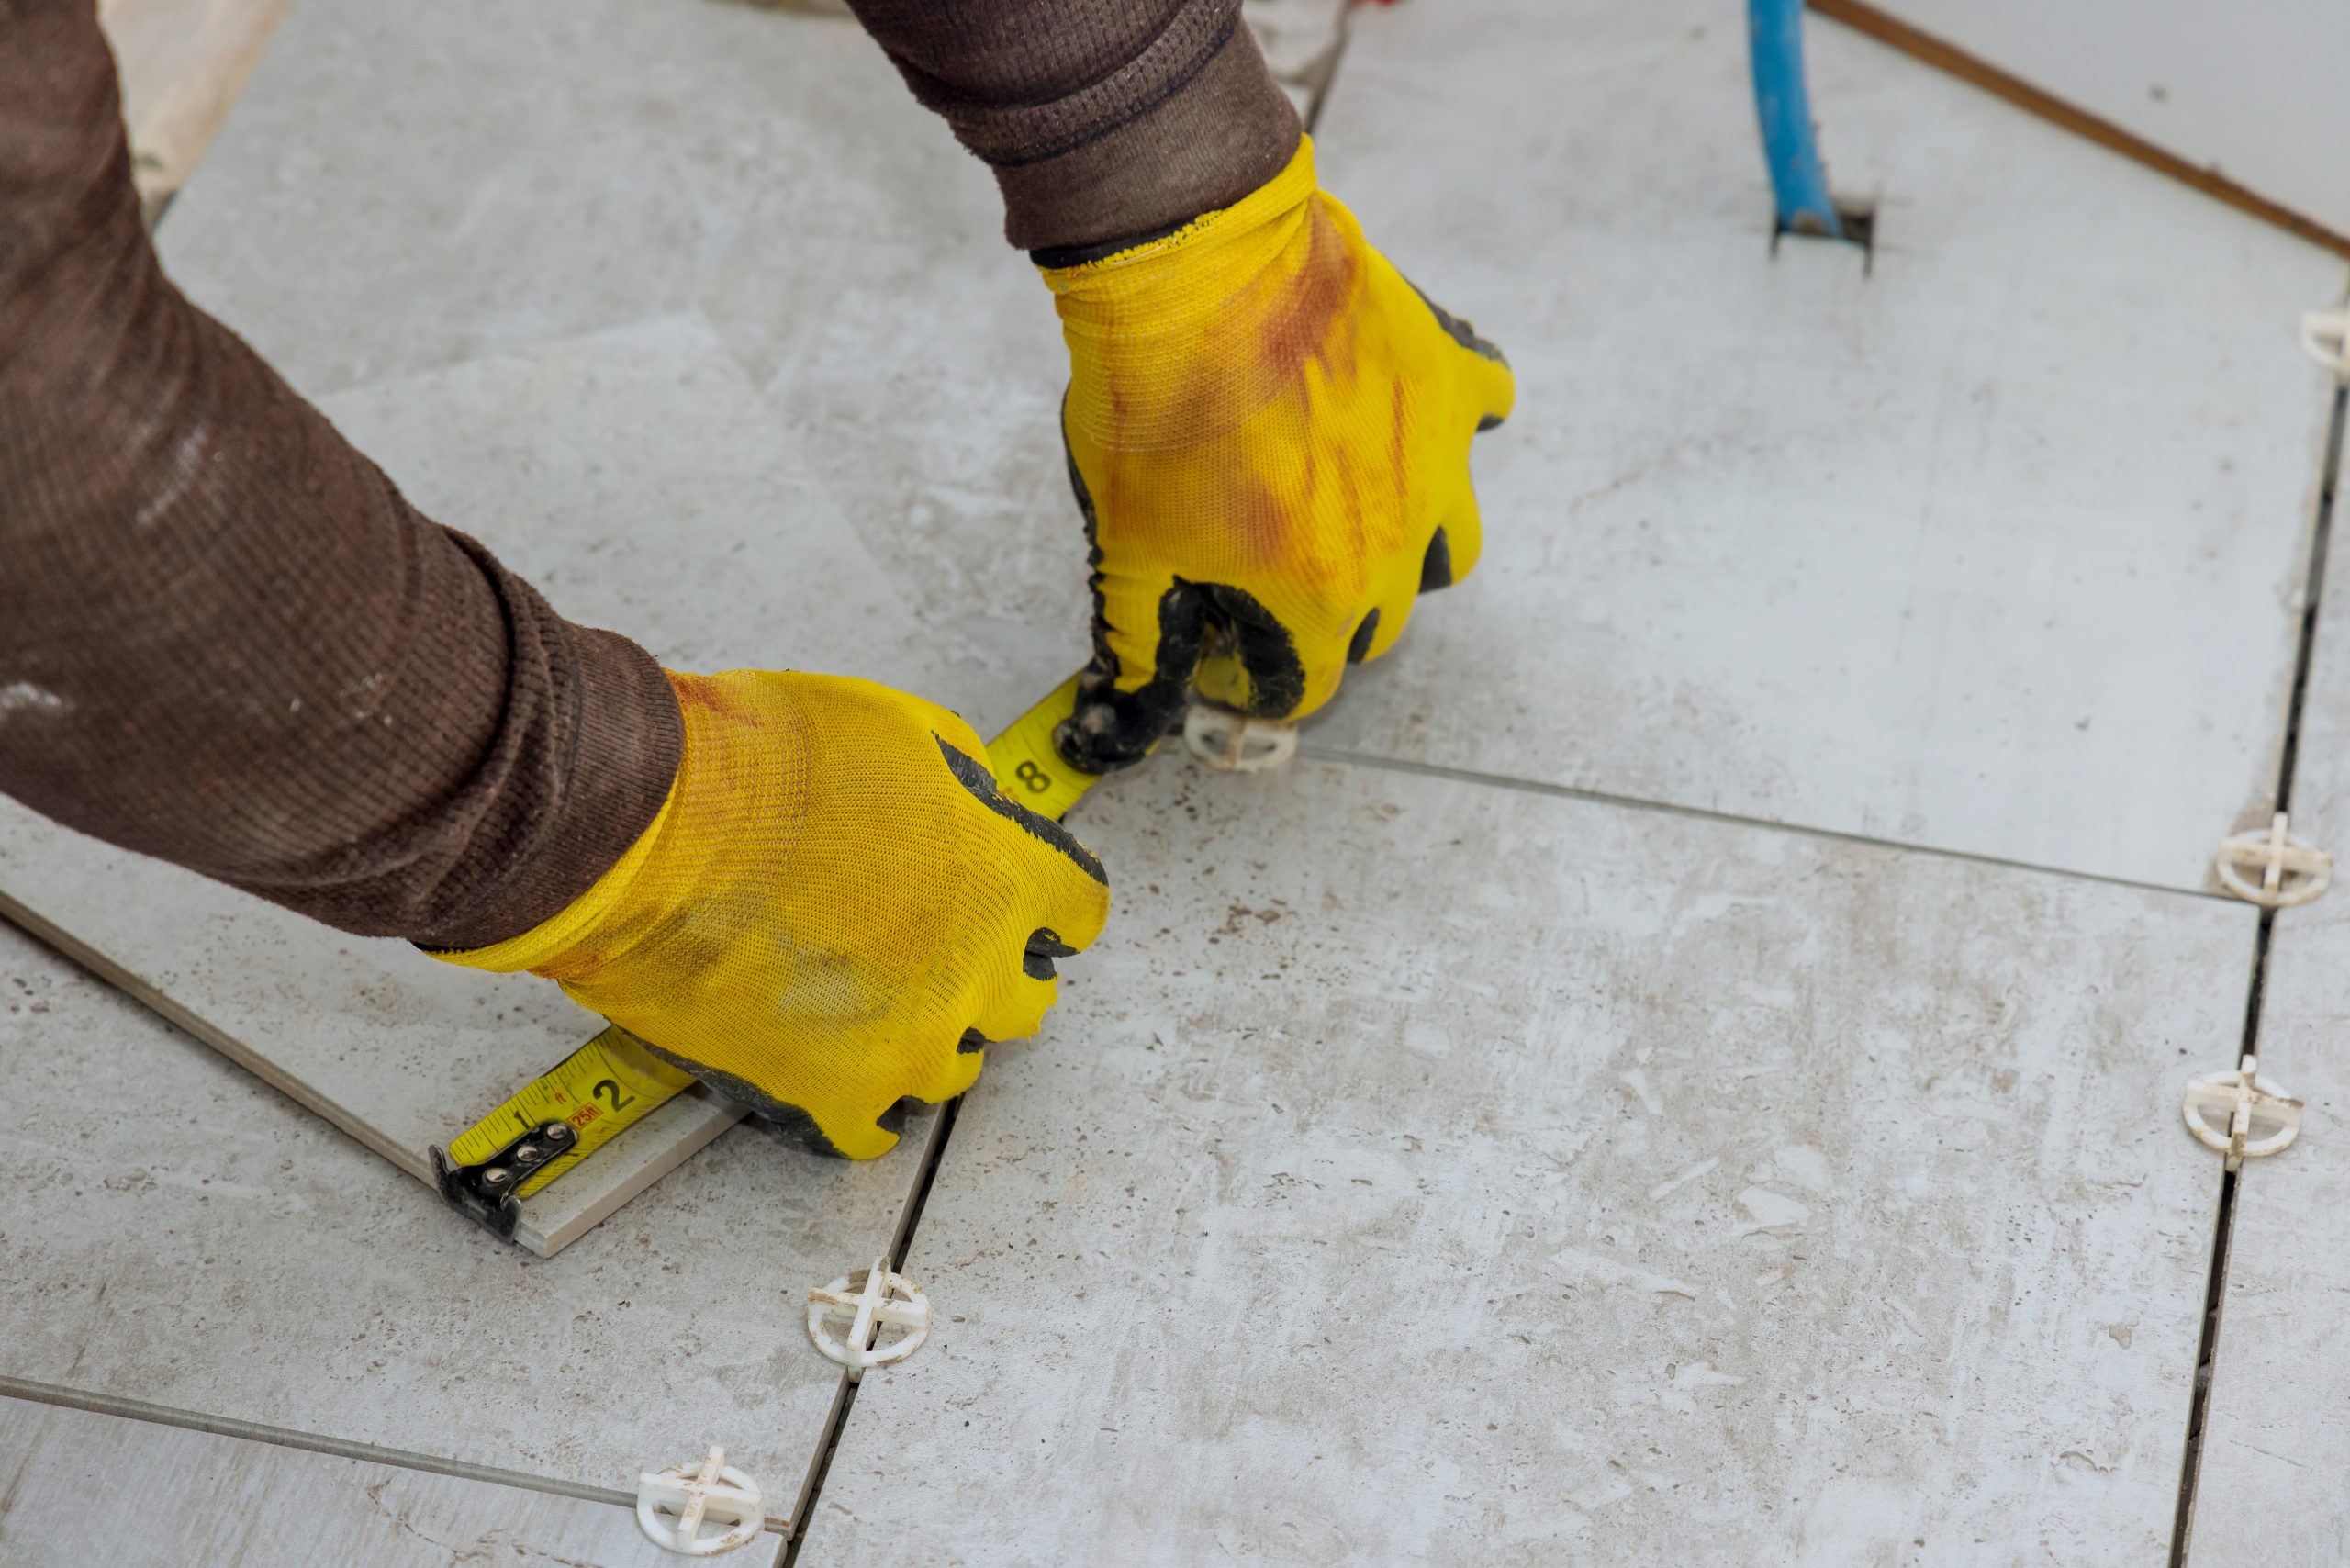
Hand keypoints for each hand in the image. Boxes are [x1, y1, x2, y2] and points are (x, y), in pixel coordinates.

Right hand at [438, 670, 1110, 1157]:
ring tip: (870, 1003)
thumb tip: (975, 808)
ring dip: (925, 1036)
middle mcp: (969, 975)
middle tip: (938, 949)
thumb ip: (962, 782)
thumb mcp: (898, 727)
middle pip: (1022, 1004)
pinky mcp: (827, 1092)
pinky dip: (863, 1104)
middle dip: (992, 976)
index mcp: (999, 880)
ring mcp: (903, 1044)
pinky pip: (874, 1131)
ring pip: (952, 1068)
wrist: (646, 827)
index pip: (1079, 911)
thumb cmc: (762, 763)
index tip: (1029, 905)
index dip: (1050, 903)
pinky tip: (837, 1069)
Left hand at [1041, 134, 1513, 771]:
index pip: (1306, 687)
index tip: (1221, 643)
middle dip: (1320, 620)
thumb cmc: (1158, 414)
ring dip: (1402, 555)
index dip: (1255, 678)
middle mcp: (1399, 547)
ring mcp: (1438, 463)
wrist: (1199, 274)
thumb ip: (1134, 642)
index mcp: (1320, 599)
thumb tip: (1119, 721)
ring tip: (1342, 514)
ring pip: (1447, 551)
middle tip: (1260, 573)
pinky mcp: (1452, 380)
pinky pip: (1487, 413)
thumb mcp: (1126, 546)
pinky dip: (1450, 427)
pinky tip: (1400, 413)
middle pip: (1376, 627)